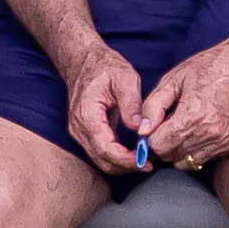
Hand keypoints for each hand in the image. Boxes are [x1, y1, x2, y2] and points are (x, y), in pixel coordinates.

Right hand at [58, 45, 148, 174]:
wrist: (84, 61)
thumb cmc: (104, 67)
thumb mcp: (124, 78)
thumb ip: (131, 103)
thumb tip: (139, 127)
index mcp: (87, 114)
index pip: (104, 148)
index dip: (125, 160)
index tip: (144, 161)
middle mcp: (79, 127)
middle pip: (101, 160)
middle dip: (126, 166)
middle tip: (149, 164)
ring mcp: (80, 132)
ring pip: (100, 160)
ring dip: (122, 164)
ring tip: (144, 160)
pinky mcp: (85, 133)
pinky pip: (100, 152)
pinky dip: (116, 158)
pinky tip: (133, 154)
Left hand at [136, 39, 228, 174]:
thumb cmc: (209, 67)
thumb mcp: (174, 79)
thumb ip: (153, 106)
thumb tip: (142, 130)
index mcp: (192, 116)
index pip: (158, 146)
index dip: (150, 136)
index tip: (154, 124)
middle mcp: (209, 134)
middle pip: (170, 156)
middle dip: (162, 143)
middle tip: (166, 123)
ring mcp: (221, 142)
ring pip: (184, 162)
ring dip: (177, 149)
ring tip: (181, 126)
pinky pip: (201, 160)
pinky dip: (193, 150)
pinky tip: (196, 130)